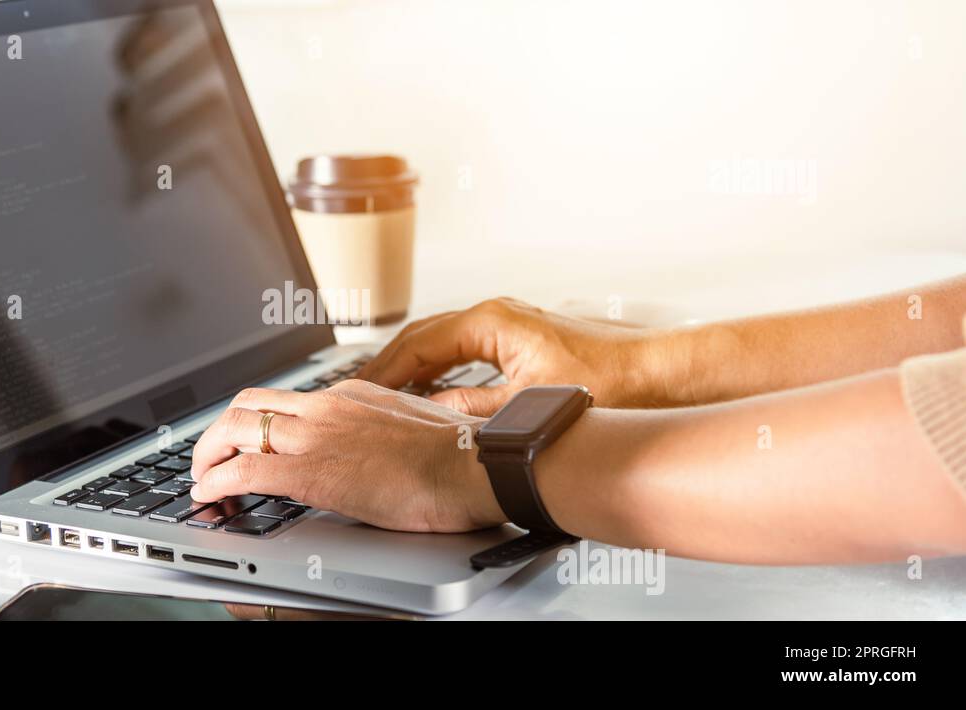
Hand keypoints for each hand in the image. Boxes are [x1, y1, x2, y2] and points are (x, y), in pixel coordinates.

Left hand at [189, 380, 506, 532]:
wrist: (471, 464)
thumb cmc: (457, 455)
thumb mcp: (408, 429)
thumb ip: (378, 433)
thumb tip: (373, 451)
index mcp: (350, 395)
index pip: (286, 399)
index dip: (256, 421)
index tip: (247, 441)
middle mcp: (325, 407)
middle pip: (248, 405)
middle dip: (218, 432)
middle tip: (211, 457)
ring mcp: (315, 435)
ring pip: (235, 429)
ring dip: (208, 454)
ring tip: (202, 477)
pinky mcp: (311, 470)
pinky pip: (245, 470)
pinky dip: (216, 481)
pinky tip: (208, 494)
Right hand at [356, 297, 662, 414]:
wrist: (661, 372)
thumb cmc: (611, 381)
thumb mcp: (525, 407)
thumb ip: (469, 412)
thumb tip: (427, 416)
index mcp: (491, 321)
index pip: (416, 344)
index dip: (382, 372)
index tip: (357, 394)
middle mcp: (498, 315)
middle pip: (423, 337)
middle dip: (389, 366)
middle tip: (359, 394)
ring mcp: (511, 324)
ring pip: (443, 342)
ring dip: (413, 366)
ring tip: (386, 395)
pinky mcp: (523, 339)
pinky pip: (465, 349)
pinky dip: (440, 369)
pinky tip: (434, 391)